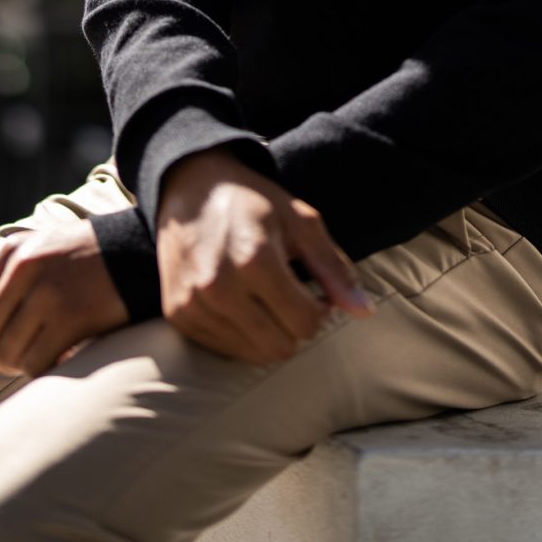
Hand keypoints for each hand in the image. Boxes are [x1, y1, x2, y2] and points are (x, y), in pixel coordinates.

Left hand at [0, 217, 129, 377]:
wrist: (142, 251)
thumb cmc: (90, 261)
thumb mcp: (44, 251)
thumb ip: (9, 285)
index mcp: (12, 251)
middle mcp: (24, 267)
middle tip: (14, 366)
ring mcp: (47, 290)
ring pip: (8, 353)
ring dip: (20, 367)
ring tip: (40, 361)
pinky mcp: (72, 315)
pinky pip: (37, 362)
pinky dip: (42, 372)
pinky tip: (59, 363)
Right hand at [155, 148, 374, 362]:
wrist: (191, 187)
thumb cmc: (254, 203)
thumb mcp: (301, 221)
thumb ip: (333, 267)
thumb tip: (364, 311)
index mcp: (256, 259)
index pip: (305, 323)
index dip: (319, 310)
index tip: (313, 290)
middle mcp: (219, 286)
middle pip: (280, 346)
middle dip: (295, 326)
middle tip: (292, 297)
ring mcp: (193, 303)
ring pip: (252, 354)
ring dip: (269, 333)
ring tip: (267, 299)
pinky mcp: (177, 314)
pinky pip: (224, 350)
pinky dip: (241, 334)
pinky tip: (241, 303)